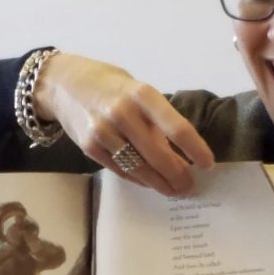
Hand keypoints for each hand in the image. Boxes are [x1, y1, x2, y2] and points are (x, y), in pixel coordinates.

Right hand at [34, 52, 213, 195]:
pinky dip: (138, 179)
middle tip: (190, 186)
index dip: (196, 150)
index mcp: (142, 94)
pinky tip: (149, 182)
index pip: (177, 127)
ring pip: (139, 168)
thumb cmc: (110, 86)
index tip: (209, 164)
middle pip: (159, 155)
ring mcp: (104, 132)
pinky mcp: (90, 147)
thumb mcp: (137, 90)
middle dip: (178, 175)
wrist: (64, 84)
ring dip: (159, 183)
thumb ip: (156, 118)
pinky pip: (121, 171)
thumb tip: (181, 153)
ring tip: (174, 190)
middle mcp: (123, 113)